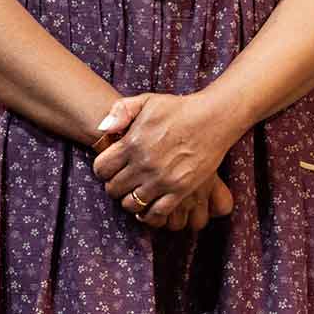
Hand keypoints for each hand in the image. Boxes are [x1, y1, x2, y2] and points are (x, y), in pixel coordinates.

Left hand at [92, 92, 242, 228]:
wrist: (212, 118)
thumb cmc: (178, 108)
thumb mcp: (146, 100)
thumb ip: (120, 111)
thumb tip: (102, 129)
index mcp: (132, 142)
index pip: (101, 168)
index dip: (102, 170)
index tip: (109, 168)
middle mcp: (144, 164)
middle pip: (113, 189)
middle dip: (114, 186)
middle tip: (122, 181)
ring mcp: (162, 179)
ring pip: (131, 204)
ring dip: (129, 200)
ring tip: (135, 192)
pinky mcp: (180, 190)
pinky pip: (156, 212)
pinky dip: (149, 213)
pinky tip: (149, 204)